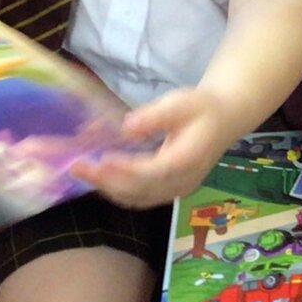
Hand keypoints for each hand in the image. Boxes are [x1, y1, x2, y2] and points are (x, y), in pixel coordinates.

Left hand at [76, 87, 232, 208]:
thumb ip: (155, 116)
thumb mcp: (181, 102)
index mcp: (188, 160)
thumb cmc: (202, 108)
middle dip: (105, 180)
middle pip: (139, 190)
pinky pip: (138, 197)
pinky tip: (99, 176)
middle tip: (76, 166)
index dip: (125, 169)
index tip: (101, 160)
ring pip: (136, 198)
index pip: (153, 171)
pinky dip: (116, 189)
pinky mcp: (168, 191)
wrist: (224, 120)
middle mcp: (182, 181)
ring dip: (106, 187)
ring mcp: (175, 190)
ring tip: (81, 171)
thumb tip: (128, 128)